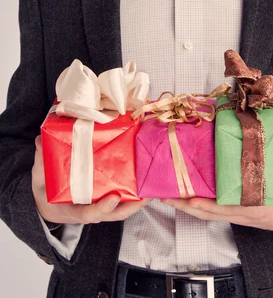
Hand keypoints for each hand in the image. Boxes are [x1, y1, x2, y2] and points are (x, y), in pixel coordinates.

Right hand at [32, 135, 151, 223]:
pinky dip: (133, 194)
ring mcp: (97, 207)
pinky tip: (144, 180)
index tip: (113, 198)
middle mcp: (88, 210)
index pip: (88, 214)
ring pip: (120, 210)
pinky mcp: (103, 199)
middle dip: (131, 207)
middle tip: (147, 196)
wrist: (45, 203)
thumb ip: (41, 159)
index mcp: (70, 209)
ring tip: (152, 187)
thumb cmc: (44, 190)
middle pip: (112, 214)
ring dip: (137, 202)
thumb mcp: (39, 177)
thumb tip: (41, 140)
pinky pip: (121, 200)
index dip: (101, 208)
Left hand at [161, 127, 272, 234]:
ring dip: (186, 206)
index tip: (192, 198)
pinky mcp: (234, 212)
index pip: (228, 207)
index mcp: (255, 203)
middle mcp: (242, 211)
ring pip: (206, 214)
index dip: (208, 204)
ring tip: (165, 196)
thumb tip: (264, 112)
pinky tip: (183, 196)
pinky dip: (196, 205)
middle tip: (166, 195)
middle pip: (209, 212)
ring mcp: (236, 213)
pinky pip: (211, 211)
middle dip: (187, 204)